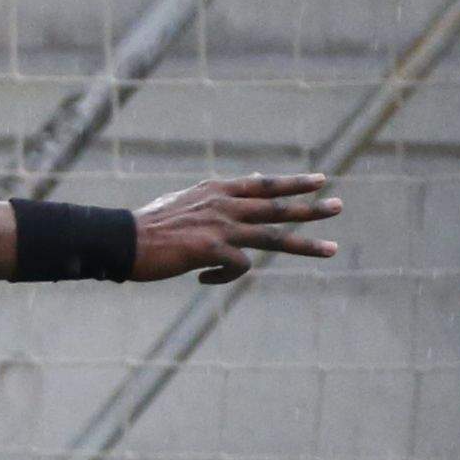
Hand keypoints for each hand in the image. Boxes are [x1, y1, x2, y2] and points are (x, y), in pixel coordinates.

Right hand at [127, 172, 343, 285]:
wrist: (122, 240)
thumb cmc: (149, 225)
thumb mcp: (186, 200)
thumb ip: (215, 196)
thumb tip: (245, 183)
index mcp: (217, 191)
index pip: (264, 185)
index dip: (292, 183)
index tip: (319, 180)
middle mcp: (224, 205)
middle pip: (277, 207)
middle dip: (311, 208)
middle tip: (338, 207)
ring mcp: (220, 227)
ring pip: (274, 236)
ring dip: (306, 243)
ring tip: (332, 250)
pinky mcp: (212, 250)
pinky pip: (238, 267)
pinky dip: (225, 276)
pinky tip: (203, 278)